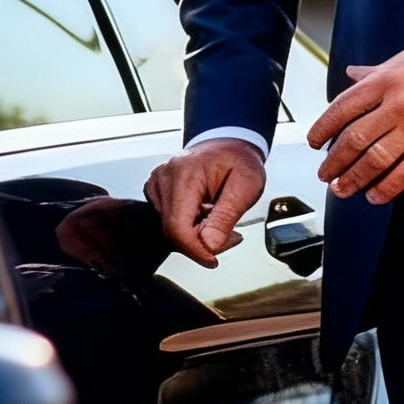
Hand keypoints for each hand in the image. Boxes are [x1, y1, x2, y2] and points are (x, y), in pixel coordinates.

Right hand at [144, 137, 265, 267]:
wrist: (228, 144)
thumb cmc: (238, 160)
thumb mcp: (246, 186)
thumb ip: (227, 216)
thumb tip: (209, 245)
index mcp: (183, 173)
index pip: (177, 226)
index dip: (194, 249)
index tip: (212, 259)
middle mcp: (163, 178)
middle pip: (173, 230)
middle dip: (201, 243)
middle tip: (230, 236)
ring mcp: (156, 185)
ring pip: (170, 229)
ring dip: (197, 235)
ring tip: (221, 220)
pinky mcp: (156, 193)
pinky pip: (169, 221)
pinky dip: (189, 227)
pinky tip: (206, 216)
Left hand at [308, 39, 403, 204]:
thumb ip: (377, 71)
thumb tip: (352, 75)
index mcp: (387, 80)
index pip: (342, 108)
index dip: (322, 128)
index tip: (314, 142)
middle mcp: (397, 106)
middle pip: (354, 140)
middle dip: (334, 161)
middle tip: (325, 173)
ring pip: (374, 161)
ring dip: (353, 178)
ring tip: (342, 188)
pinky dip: (386, 189)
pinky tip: (375, 196)